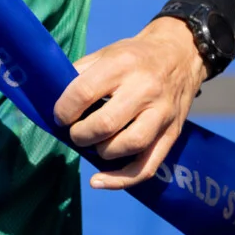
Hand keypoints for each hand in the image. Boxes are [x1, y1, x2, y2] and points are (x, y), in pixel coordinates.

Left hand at [52, 17, 205, 189]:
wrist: (181, 54)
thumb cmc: (135, 55)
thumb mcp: (106, 53)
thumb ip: (80, 73)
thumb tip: (53, 98)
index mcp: (122, 64)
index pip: (84, 92)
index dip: (65, 109)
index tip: (59, 116)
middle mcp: (145, 89)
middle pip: (106, 123)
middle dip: (80, 134)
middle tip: (74, 132)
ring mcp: (162, 114)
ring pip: (128, 145)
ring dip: (101, 152)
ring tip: (92, 144)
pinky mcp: (172, 134)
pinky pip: (147, 166)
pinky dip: (121, 180)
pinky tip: (99, 181)